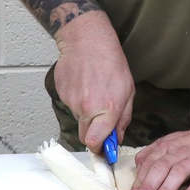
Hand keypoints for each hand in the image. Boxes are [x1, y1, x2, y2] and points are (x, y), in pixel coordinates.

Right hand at [53, 12, 134, 152]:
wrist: (86, 40)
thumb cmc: (111, 61)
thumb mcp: (128, 90)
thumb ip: (123, 118)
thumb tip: (117, 137)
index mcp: (107, 109)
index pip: (95, 142)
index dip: (99, 148)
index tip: (103, 148)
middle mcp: (87, 108)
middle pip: (85, 135)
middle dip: (93, 132)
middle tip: (101, 117)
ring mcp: (72, 101)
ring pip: (78, 118)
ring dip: (86, 112)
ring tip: (93, 90)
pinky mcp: (61, 94)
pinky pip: (70, 104)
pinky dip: (77, 99)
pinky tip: (84, 83)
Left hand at [129, 119, 189, 189]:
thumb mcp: (175, 141)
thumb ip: (156, 152)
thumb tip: (138, 165)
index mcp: (170, 146)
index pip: (150, 162)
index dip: (140, 179)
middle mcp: (182, 152)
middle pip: (161, 167)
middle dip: (148, 185)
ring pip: (178, 173)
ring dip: (165, 189)